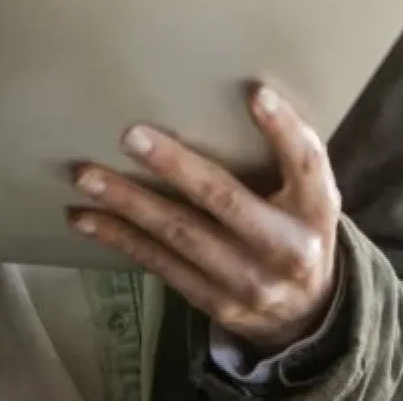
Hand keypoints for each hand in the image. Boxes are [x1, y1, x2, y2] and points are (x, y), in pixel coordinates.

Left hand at [69, 86, 341, 352]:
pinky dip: (119, 238)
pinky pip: (159, 264)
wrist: (308, 311)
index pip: (306, 162)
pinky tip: (86, 218)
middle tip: (130, 135)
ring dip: (129, 203)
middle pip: (225, 200)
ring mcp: (247, 281)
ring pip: (180, 235)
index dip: (283, 129)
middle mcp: (286, 247)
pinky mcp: (213, 302)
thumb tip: (238, 91)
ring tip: (87, 177)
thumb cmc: (299, 222)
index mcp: (316, 207)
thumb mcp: (310, 190)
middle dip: (175, 166)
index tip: (256, 93)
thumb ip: (287, 154)